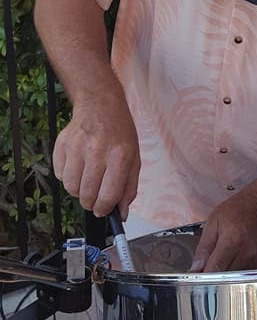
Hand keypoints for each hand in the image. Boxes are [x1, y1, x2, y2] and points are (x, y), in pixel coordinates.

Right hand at [53, 91, 139, 218]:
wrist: (100, 105)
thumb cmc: (119, 133)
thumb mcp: (133, 158)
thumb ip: (129, 188)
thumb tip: (122, 214)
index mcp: (119, 156)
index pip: (108, 196)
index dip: (104, 209)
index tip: (102, 211)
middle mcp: (98, 151)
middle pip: (87, 195)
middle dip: (90, 202)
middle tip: (94, 196)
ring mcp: (77, 147)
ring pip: (71, 188)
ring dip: (78, 190)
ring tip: (87, 178)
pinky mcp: (62, 144)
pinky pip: (59, 174)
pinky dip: (67, 176)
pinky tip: (78, 165)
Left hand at [190, 190, 256, 272]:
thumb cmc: (236, 210)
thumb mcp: (213, 222)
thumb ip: (204, 247)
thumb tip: (195, 268)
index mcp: (232, 242)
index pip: (214, 270)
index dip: (202, 275)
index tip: (196, 274)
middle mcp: (246, 254)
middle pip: (223, 278)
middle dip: (212, 276)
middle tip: (207, 266)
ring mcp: (255, 261)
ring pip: (233, 280)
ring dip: (224, 276)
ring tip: (221, 261)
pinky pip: (242, 277)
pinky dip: (234, 275)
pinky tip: (232, 262)